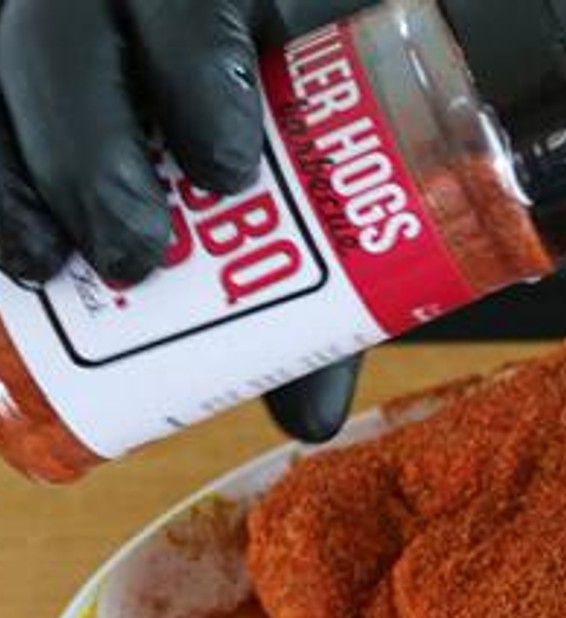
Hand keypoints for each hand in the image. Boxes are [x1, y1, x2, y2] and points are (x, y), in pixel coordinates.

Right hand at [0, 0, 370, 440]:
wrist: (259, 73)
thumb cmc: (290, 127)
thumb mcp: (316, 179)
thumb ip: (327, 283)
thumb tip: (309, 422)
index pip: (187, 8)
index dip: (197, 79)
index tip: (225, 175)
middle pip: (60, 38)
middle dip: (88, 152)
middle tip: (131, 255)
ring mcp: (37, 31)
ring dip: (10, 176)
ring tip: (40, 265)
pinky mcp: (9, 80)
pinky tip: (5, 257)